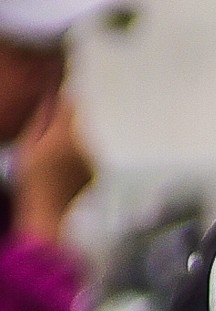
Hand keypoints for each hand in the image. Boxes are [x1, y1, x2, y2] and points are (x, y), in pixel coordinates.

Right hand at [11, 91, 94, 243]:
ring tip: (51, 161)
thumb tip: (51, 100)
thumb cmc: (30, 178)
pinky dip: (75, 161)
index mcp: (66, 135)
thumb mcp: (27, 145)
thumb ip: (41, 121)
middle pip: (75, 126)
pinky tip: (60, 172)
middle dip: (63, 128)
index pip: (71, 106)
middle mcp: (85, 146)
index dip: (63, 101)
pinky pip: (84, 159)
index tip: (55, 98)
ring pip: (81, 143)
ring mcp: (93, 161)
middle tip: (44, 142)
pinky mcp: (94, 174)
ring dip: (69, 146)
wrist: (47, 212)